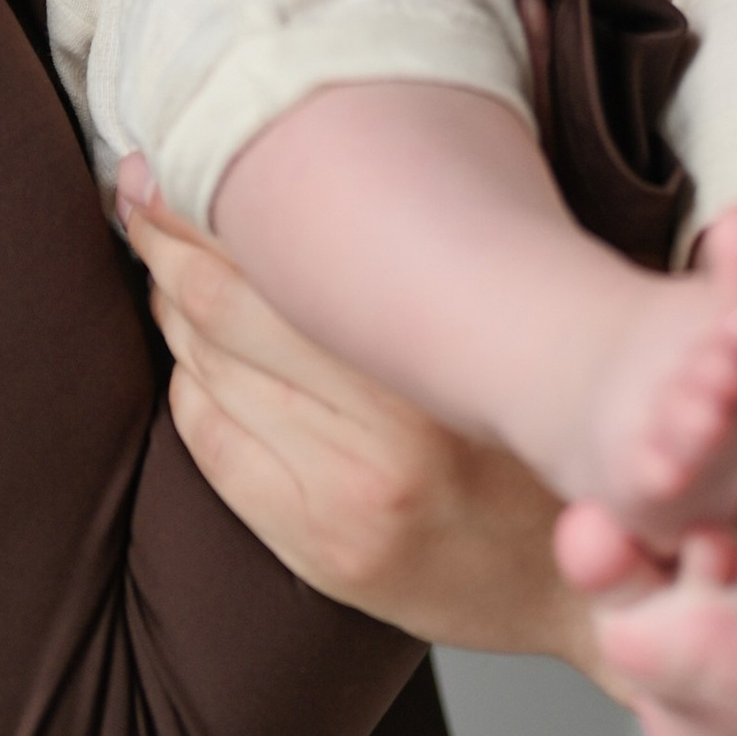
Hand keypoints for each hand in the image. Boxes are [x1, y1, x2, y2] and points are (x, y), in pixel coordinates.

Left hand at [124, 171, 589, 658]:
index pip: (281, 251)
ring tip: (167, 267)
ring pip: (207, 370)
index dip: (202, 198)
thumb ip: (434, 249)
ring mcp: (345, 494)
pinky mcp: (320, 546)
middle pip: (224, 303)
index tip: (164, 155)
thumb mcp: (514, 321)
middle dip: (164, 240)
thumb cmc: (553, 427)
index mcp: (442, 351)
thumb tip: (336, 156)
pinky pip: (213, 445)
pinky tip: (200, 363)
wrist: (598, 580)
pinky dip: (193, 390)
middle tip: (138, 194)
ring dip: (173, 311)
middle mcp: (390, 426)